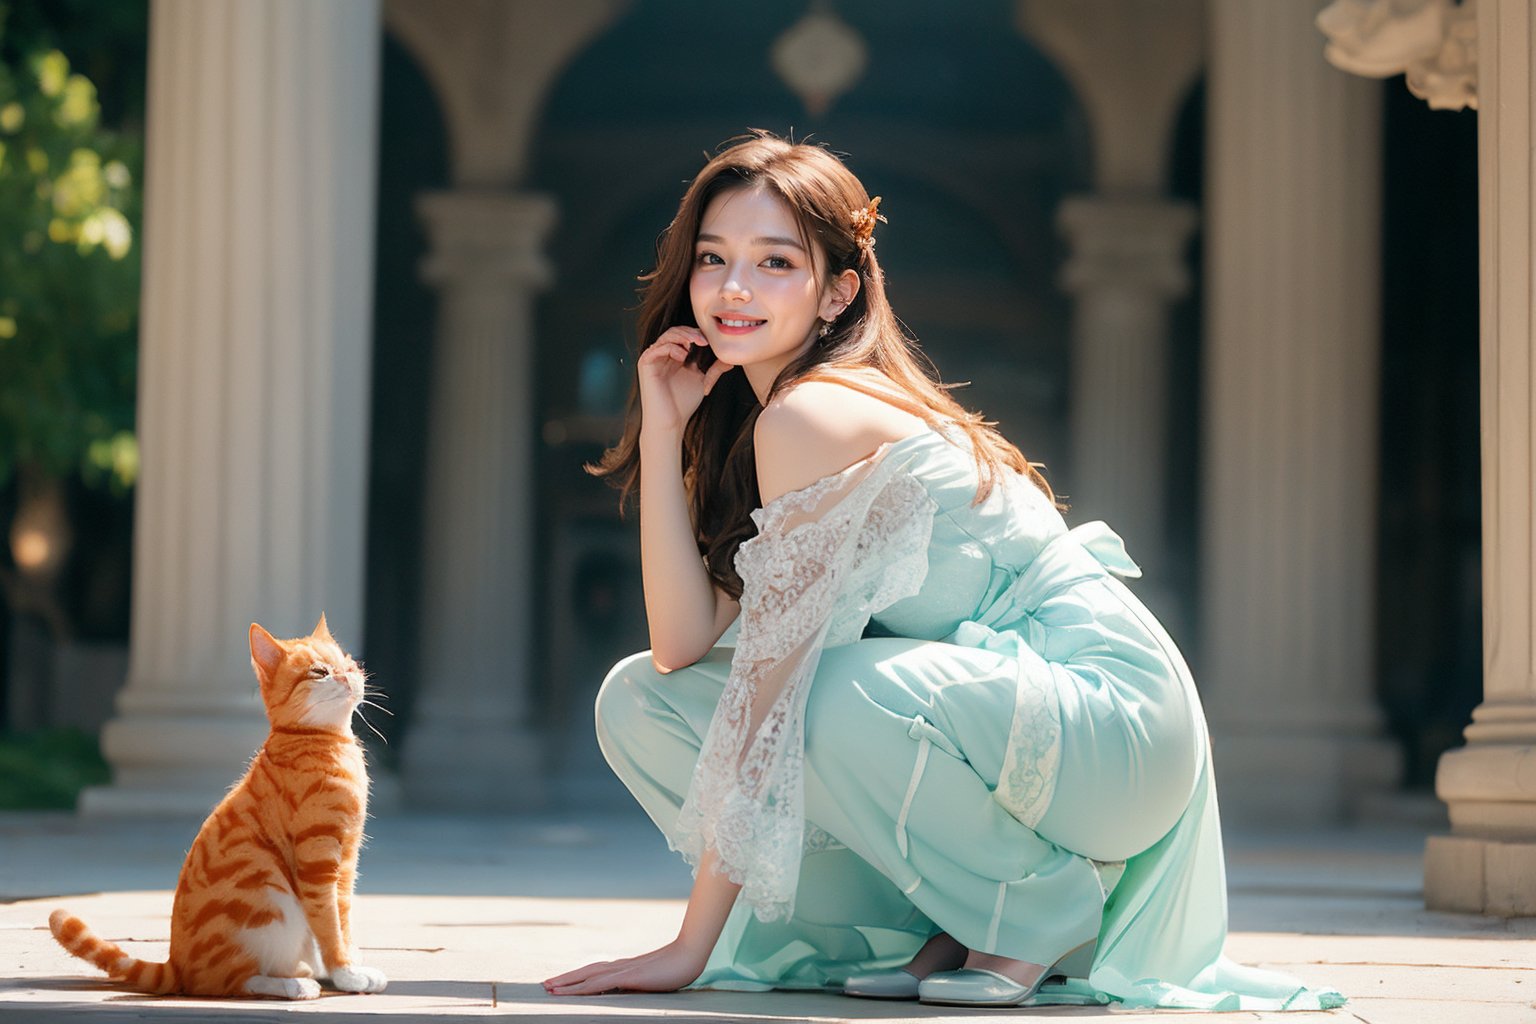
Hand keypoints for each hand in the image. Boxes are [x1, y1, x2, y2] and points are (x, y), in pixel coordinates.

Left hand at [542, 938, 706, 995]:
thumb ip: (638, 984)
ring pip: (589, 977)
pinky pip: (603, 983)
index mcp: (624, 968)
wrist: (691, 955)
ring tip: (550, 988)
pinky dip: (585, 987)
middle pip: (585, 972)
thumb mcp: (653, 980)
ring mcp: (624, 970)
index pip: (594, 972)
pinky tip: (575, 991)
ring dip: (568, 983)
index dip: (575, 977)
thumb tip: (627, 990)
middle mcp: (620, 967)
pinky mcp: (630, 976)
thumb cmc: (677, 967)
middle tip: (544, 985)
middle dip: (564, 979)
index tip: (559, 983)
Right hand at [637, 326, 734, 438]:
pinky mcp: (645, 363)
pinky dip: (673, 348)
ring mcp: (653, 358)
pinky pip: (659, 347)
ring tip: (696, 344)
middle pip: (675, 332)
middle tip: (704, 340)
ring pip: (667, 336)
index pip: (683, 336)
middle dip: (691, 333)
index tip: (711, 341)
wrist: (670, 421)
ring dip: (683, 337)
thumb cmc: (683, 403)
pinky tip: (683, 357)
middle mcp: (662, 355)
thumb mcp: (702, 380)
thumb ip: (713, 369)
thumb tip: (729, 360)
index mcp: (673, 357)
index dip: (696, 334)